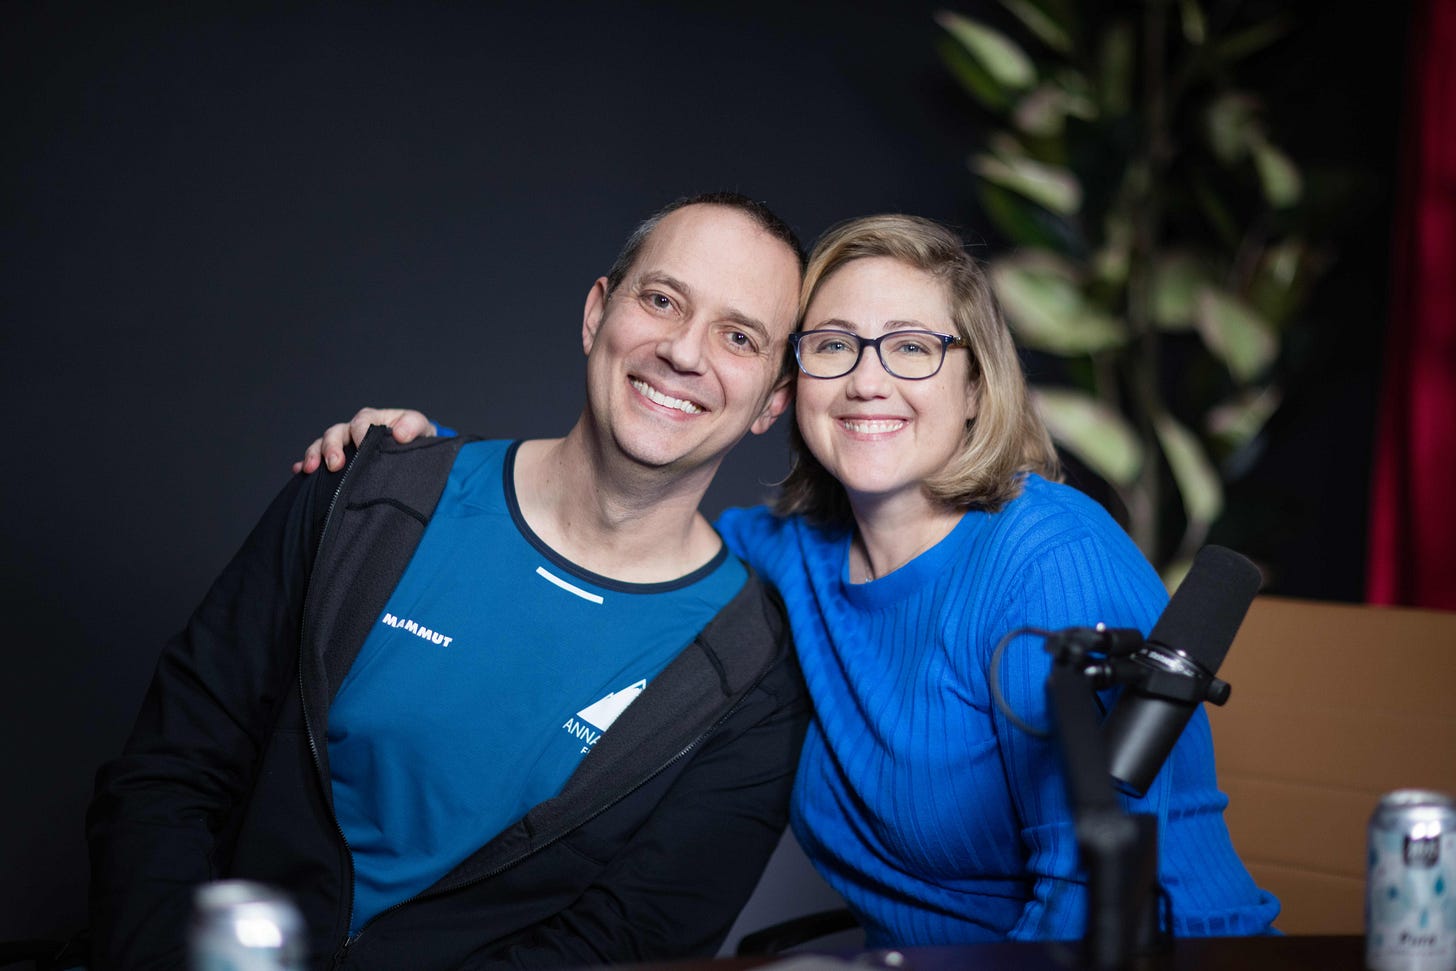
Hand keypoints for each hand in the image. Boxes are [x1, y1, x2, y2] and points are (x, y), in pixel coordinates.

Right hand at [293, 408, 436, 473]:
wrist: (414, 453)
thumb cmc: (415, 439)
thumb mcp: (421, 429)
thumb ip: (413, 426)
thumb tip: (400, 434)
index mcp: (372, 420)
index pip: (361, 422)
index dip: (360, 432)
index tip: (362, 445)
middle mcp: (353, 431)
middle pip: (336, 433)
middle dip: (331, 447)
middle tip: (335, 465)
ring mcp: (343, 447)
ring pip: (321, 445)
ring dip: (314, 455)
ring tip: (310, 469)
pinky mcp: (338, 462)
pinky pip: (317, 462)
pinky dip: (305, 465)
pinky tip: (299, 472)